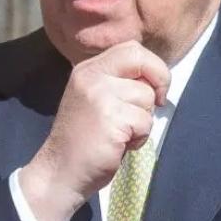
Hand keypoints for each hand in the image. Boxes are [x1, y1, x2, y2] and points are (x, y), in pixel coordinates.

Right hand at [20, 40, 169, 220]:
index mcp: (87, 70)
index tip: (154, 89)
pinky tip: (121, 144)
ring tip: (123, 133)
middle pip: (141, 60)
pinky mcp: (110, 118)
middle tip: (157, 103)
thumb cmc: (83, 139)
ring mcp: (99, 96)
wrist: (60, 171)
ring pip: (147, 97)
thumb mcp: (94, 99)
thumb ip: (117, 83)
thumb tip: (154, 78)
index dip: (152, 66)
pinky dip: (140, 138)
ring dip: (144, 120)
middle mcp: (91, 76)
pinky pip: (145, 122)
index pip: (131, 49)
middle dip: (160, 81)